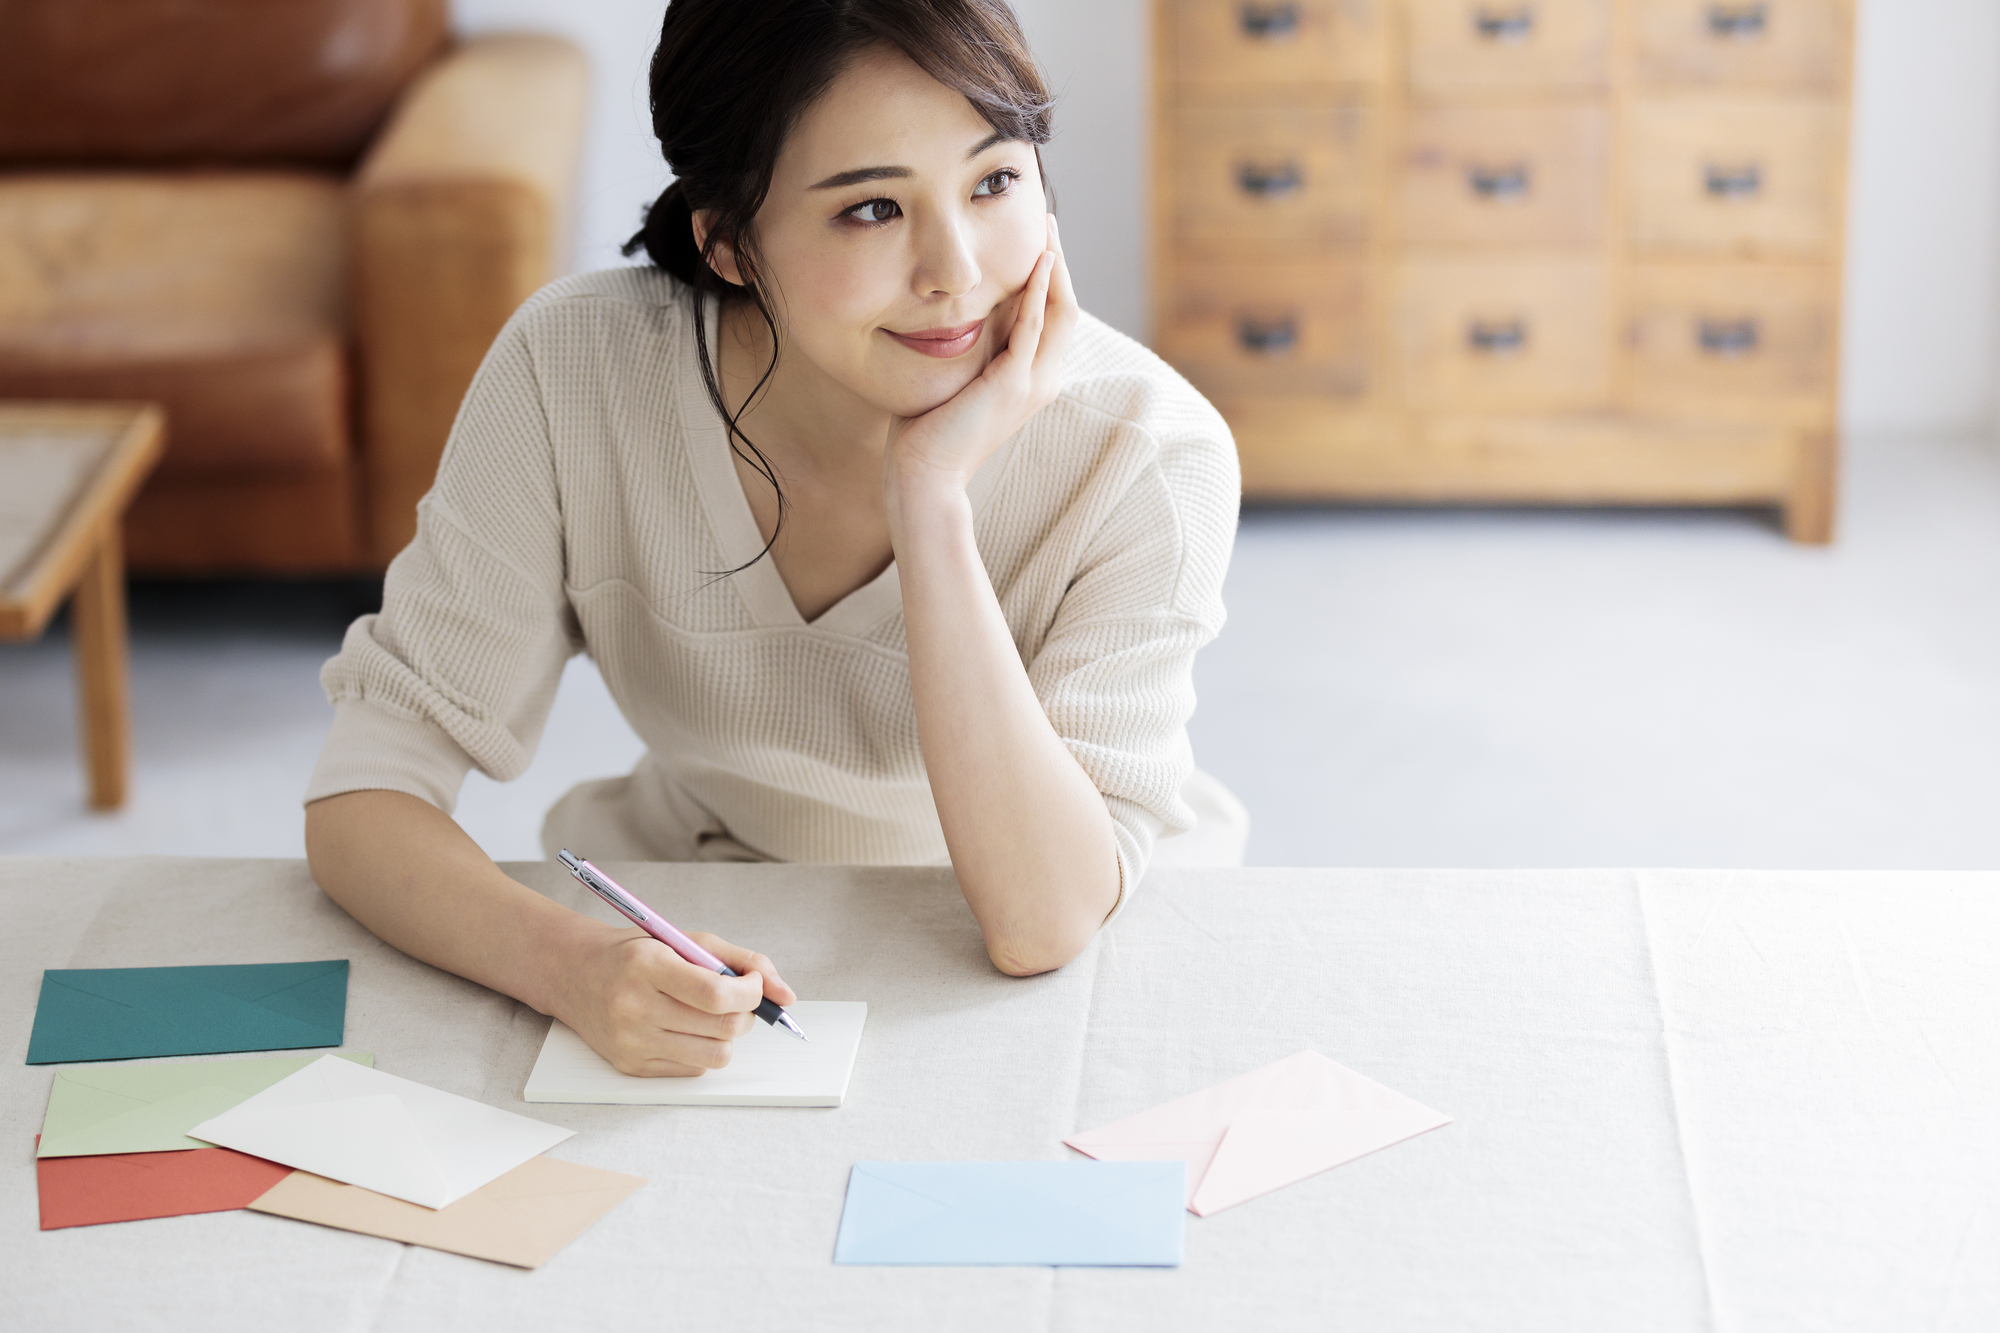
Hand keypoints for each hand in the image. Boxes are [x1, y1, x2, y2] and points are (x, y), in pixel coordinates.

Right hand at [559, 926, 797, 1076]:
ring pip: (714, 1057)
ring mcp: (631, 1042)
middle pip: (723, 1029)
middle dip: (745, 1014)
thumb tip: (787, 995)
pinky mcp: (631, 1067)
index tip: (754, 984)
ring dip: (727, 1036)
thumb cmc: (637, 953)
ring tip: (713, 1015)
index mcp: (648, 967)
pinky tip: (685, 1028)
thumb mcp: (687, 940)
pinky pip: (693, 1070)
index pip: (717, 995)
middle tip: (737, 999)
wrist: (575, 974)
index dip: (751, 992)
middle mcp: (635, 1008)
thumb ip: (743, 961)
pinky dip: (702, 1050)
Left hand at [885, 214, 1077, 499]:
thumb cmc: (927, 431)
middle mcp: (1042, 380)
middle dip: (1059, 261)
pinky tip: (1039, 260)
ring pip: (1060, 313)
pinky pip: (1035, 327)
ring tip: (1046, 229)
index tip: (1036, 239)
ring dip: (1055, 267)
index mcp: (1030, 378)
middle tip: (1046, 221)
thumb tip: (953, 310)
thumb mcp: (955, 375)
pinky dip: (1039, 291)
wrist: (924, 475)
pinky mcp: (1014, 385)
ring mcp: (1032, 383)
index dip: (1049, 276)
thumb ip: (967, 346)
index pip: (1052, 316)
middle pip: (1066, 308)